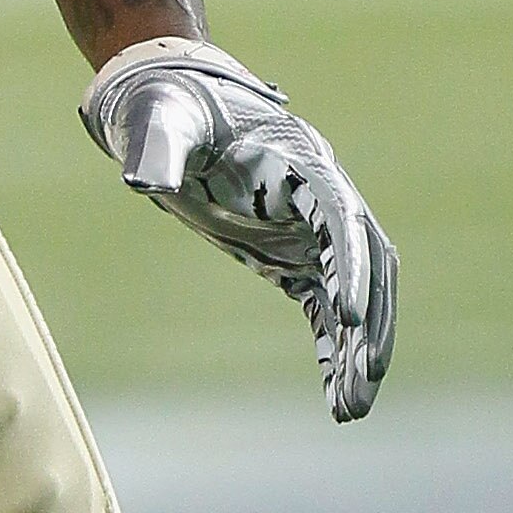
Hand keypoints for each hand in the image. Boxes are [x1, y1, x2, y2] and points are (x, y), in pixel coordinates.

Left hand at [81, 36, 397, 421]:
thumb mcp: (160, 120)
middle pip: (365, 260)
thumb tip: (141, 180)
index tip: (345, 316)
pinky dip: (335, 349)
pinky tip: (337, 397)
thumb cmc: (166, 105)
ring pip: (353, 291)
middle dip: (370, 318)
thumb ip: (159, 148)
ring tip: (352, 409)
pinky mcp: (292, 255)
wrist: (165, 103)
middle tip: (366, 377)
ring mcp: (309, 229)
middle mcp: (319, 195)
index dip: (349, 263)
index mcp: (299, 158)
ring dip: (359, 346)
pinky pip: (325, 308)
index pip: (339, 215)